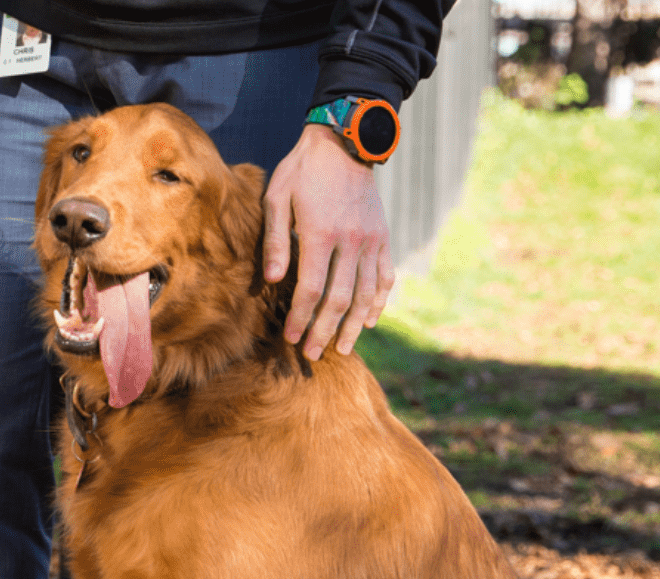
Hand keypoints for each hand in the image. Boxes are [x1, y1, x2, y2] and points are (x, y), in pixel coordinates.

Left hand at [262, 124, 394, 360]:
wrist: (345, 143)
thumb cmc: (302, 172)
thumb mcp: (277, 198)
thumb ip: (275, 241)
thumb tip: (274, 280)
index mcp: (319, 233)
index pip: (310, 289)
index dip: (300, 317)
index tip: (290, 338)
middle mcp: (350, 241)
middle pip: (339, 299)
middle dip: (324, 330)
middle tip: (312, 354)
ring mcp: (371, 240)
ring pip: (366, 293)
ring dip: (355, 325)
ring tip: (343, 348)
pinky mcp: (383, 236)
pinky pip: (385, 276)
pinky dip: (379, 301)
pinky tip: (371, 320)